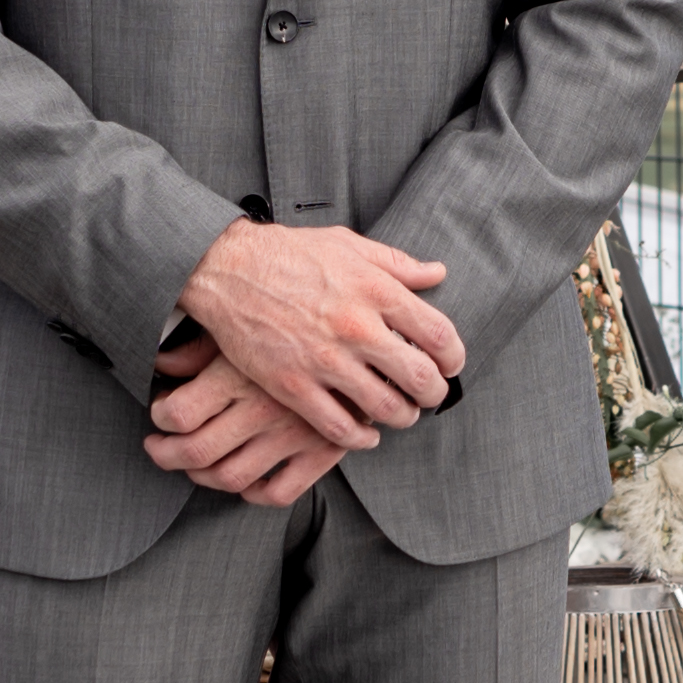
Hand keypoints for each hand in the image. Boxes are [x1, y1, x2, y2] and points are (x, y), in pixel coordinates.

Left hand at [145, 335, 347, 504]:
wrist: (373, 328)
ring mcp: (293, 433)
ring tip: (195, 465)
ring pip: (230, 476)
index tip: (159, 412)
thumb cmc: (302, 318)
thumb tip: (161, 363)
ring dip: (202, 477)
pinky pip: (279, 492)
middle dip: (166, 454)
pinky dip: (255, 493)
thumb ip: (199, 348)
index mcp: (240, 371)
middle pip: (195, 452)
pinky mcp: (323, 451)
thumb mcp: (247, 322)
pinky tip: (247, 480)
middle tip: (158, 447)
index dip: (158, 417)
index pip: (177, 413)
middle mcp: (262, 406)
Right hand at [175, 221, 463, 445]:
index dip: (454, 358)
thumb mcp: (349, 244)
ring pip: (385, 407)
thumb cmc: (290, 254)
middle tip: (432, 395)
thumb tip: (437, 273)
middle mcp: (355, 326)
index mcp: (375, 290)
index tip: (451, 366)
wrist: (228, 270)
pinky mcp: (292, 384)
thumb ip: (397, 263)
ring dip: (403, 417)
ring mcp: (323, 359)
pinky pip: (339, 426)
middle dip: (434, 393)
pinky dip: (360, 438)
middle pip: (419, 377)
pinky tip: (366, 434)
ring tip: (402, 413)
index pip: (438, 335)